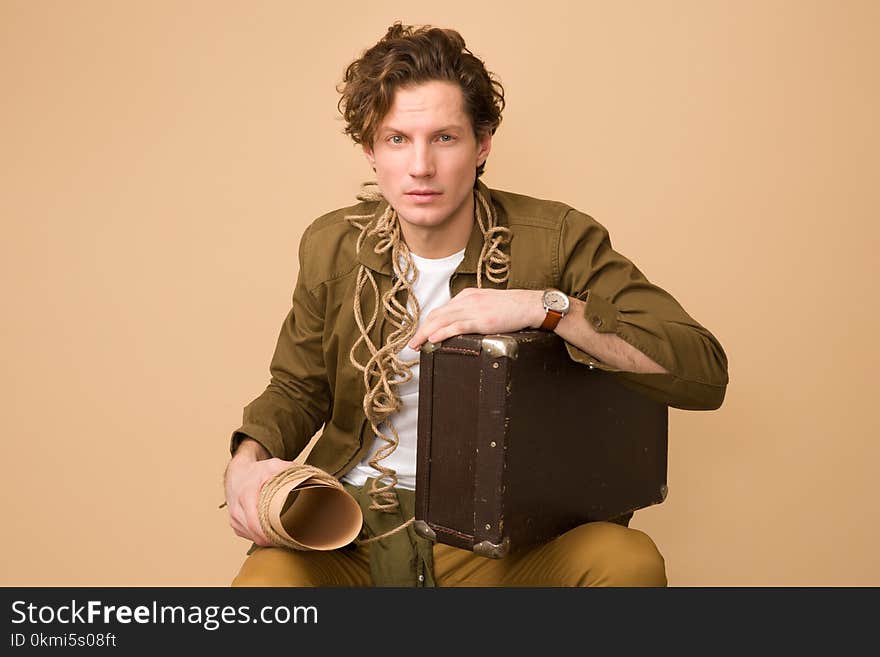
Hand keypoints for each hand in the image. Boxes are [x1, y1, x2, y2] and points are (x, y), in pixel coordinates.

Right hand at [224, 440, 293, 546]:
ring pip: (253, 538)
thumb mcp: (273, 465)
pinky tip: (270, 529)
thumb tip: (311, 477)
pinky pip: (249, 536)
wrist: (236, 473)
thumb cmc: (257, 471)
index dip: (272, 534)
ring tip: (283, 533)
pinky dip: (260, 535)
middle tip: (292, 537)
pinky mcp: (235, 525)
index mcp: (247, 496)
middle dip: (274, 539)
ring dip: (267, 539)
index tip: (288, 535)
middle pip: (256, 535)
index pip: (256, 524)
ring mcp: (234, 519)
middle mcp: (237, 510)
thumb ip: (290, 471)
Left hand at [407, 288, 544, 349]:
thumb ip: (473, 310)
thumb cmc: (512, 307)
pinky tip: (433, 340)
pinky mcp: (482, 320)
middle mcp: (467, 300)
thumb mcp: (487, 304)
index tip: (420, 334)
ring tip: (416, 345)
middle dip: (421, 330)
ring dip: (426, 333)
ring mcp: (474, 309)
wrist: (529, 305)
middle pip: (437, 315)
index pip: (441, 310)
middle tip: (411, 343)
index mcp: (467, 296)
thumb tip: (461, 322)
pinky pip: (457, 326)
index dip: (427, 323)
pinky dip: (442, 333)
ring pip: (442, 321)